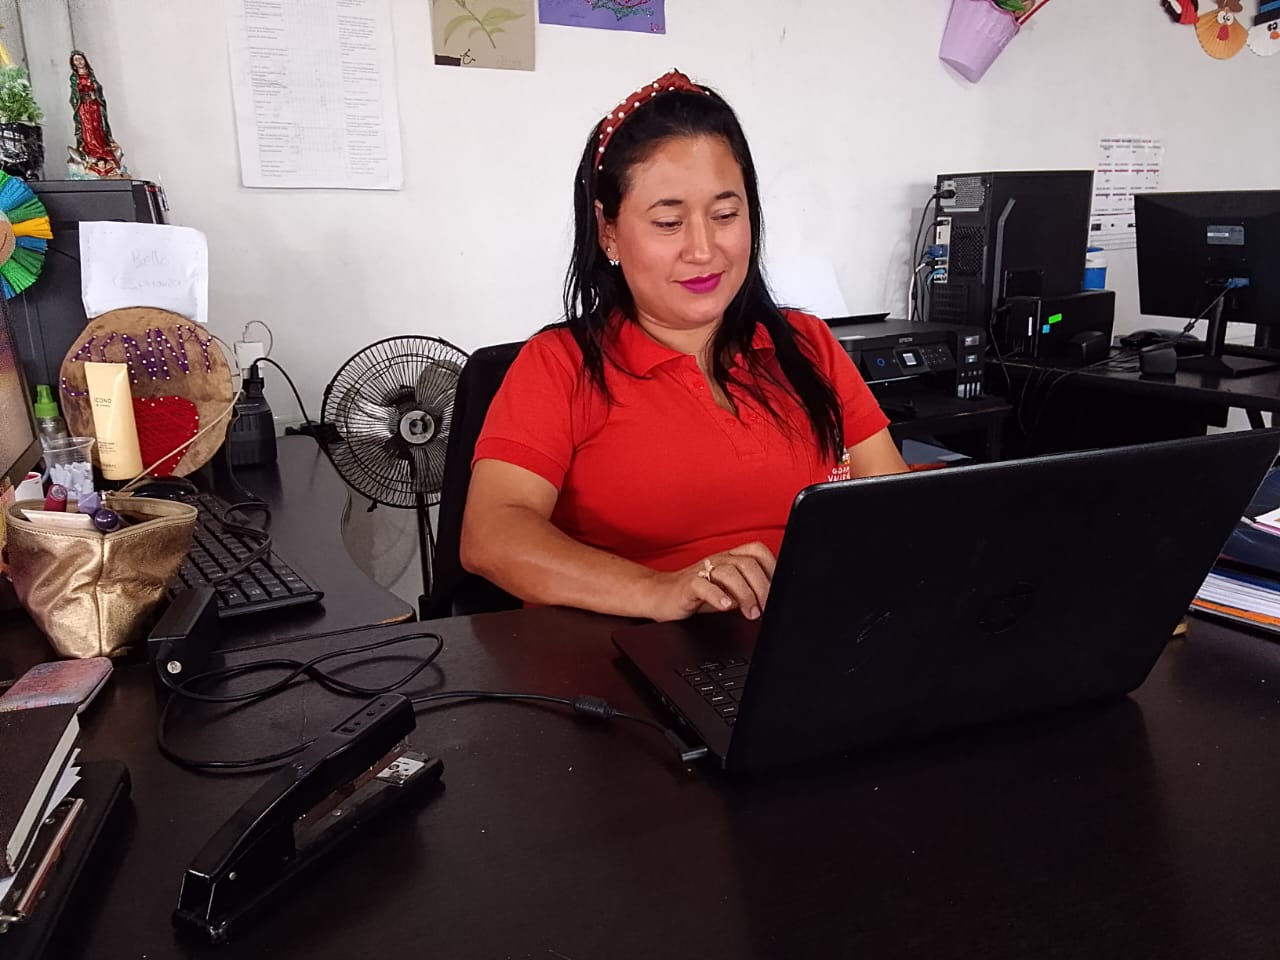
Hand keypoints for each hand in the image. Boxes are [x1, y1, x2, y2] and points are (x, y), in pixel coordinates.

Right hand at [643, 542, 775, 622]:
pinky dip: (717, 596)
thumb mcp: (728, 590)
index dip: (772, 567)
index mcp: (730, 558)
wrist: (660, 596)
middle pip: (747, 564)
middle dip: (761, 588)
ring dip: (745, 595)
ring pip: (729, 573)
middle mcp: (718, 560)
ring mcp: (702, 571)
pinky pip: (703, 586)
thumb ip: (748, 590)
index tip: (778, 590)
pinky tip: (726, 606)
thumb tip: (772, 600)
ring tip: (751, 613)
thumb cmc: (697, 594)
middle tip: (765, 609)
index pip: (757, 551)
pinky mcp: (687, 585)